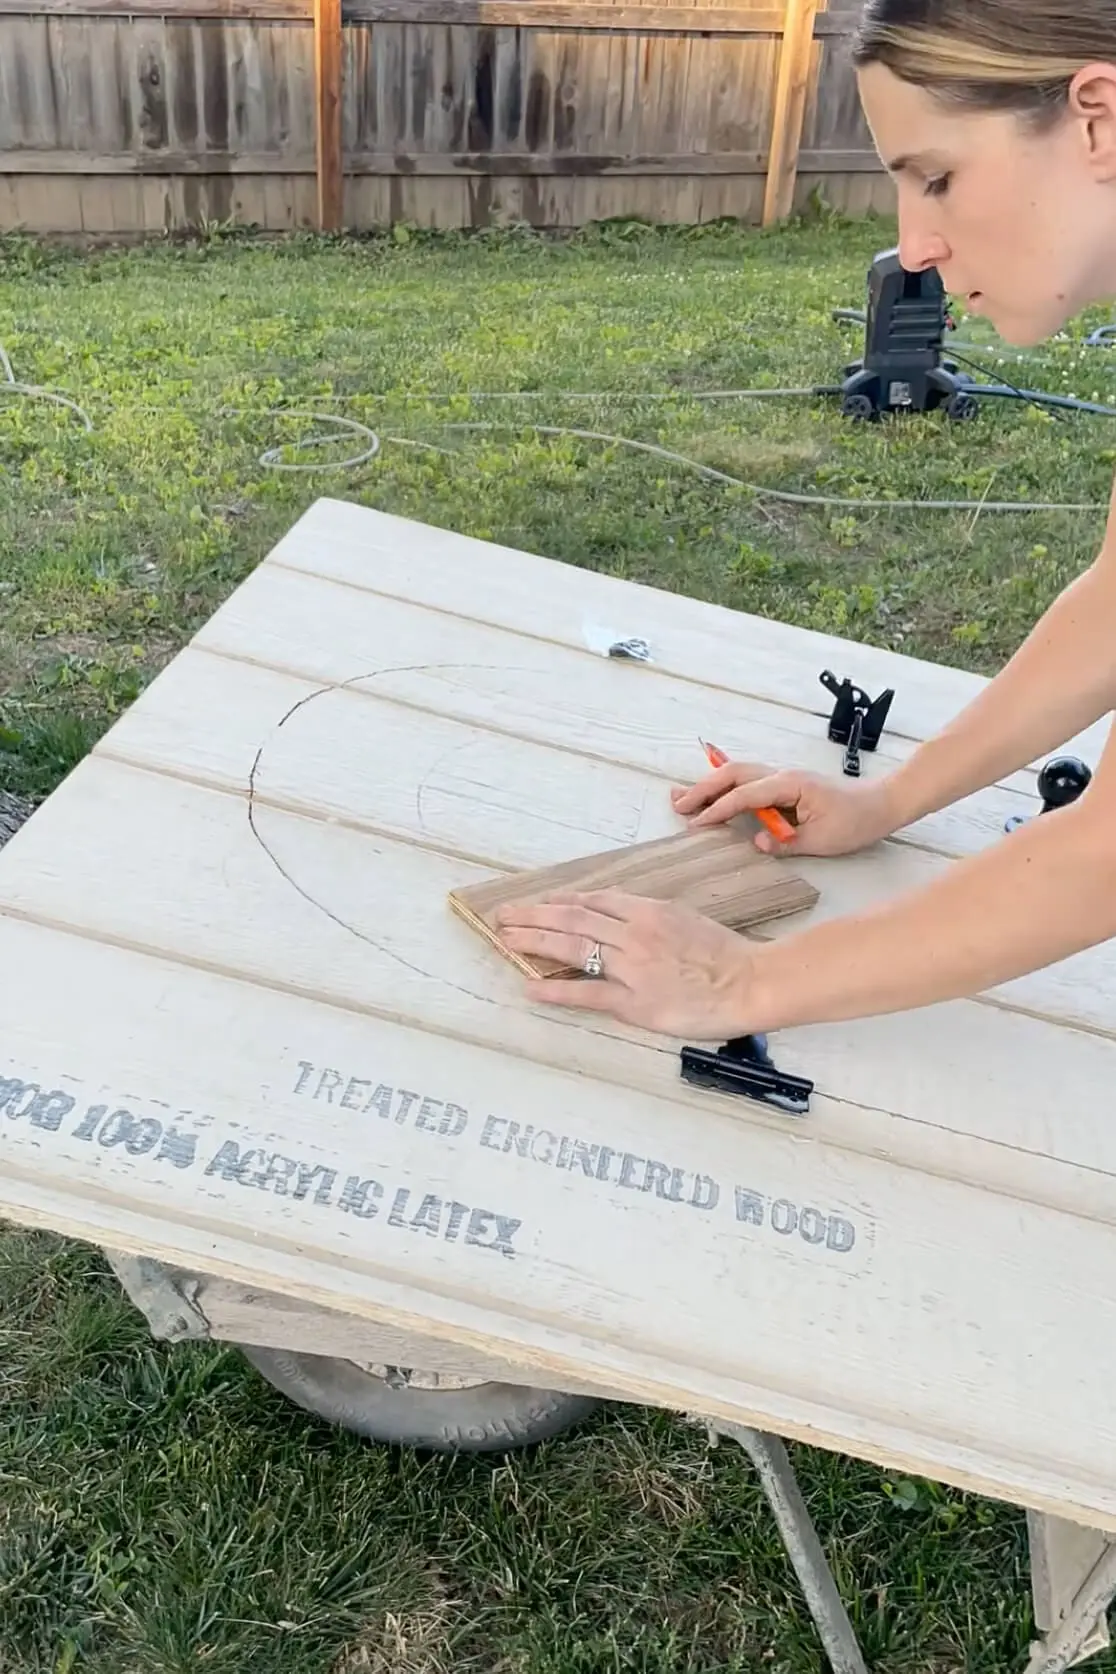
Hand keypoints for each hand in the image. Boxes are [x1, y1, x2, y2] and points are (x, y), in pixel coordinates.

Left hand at [493, 888, 756, 1038]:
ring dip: (534, 940)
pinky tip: (531, 986)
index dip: (561, 902)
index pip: (594, 901)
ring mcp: (632, 966)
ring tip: (505, 938)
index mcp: (649, 911)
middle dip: (534, 914)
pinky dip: (556, 987)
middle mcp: (634, 933)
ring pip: (573, 946)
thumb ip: (652, 918)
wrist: (750, 983)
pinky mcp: (634, 1001)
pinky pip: (587, 992)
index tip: (539, 902)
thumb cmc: (726, 955)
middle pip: (573, 918)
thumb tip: (624, 918)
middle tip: (504, 915)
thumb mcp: (687, 920)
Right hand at [671, 758, 896, 856]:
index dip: (719, 809)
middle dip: (703, 788)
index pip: (745, 795)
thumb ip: (786, 844)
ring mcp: (782, 778)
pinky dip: (726, 790)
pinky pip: (748, 783)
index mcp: (790, 785)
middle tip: (678, 805)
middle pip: (733, 774)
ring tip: (682, 799)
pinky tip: (712, 799)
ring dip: (710, 785)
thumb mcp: (823, 841)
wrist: (880, 804)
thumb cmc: (856, 821)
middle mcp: (782, 775)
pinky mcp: (784, 787)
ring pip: (738, 775)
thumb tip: (756, 843)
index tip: (697, 823)